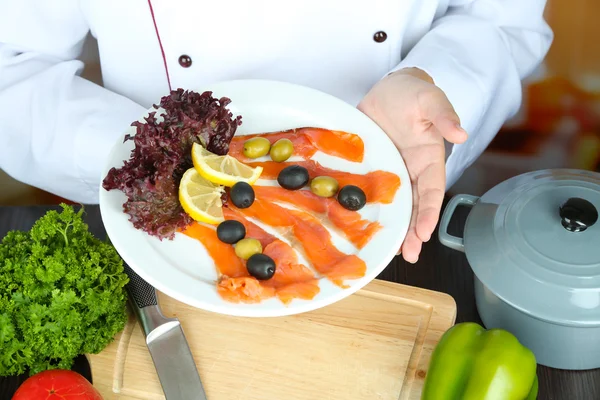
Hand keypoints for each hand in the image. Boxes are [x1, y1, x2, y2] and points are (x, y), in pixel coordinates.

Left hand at [357, 67, 467, 262]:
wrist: (388, 88)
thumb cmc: (413, 92)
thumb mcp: (429, 98)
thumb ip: (443, 114)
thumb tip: (461, 132)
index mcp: (429, 158)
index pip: (431, 191)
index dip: (429, 213)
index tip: (423, 232)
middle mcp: (412, 170)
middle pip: (415, 206)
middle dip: (414, 231)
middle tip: (409, 254)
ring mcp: (392, 171)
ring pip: (396, 204)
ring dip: (396, 227)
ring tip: (393, 251)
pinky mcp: (373, 168)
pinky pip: (371, 191)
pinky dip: (371, 208)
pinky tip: (364, 225)